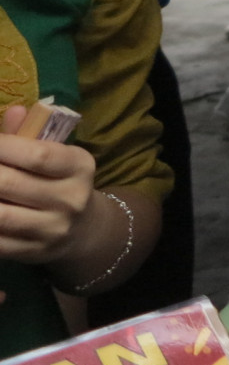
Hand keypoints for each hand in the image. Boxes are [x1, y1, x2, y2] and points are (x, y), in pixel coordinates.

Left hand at [0, 104, 96, 264]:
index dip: (1, 146)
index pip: (37, 155)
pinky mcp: (34, 252)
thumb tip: (13, 112)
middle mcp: (71, 199)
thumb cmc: (61, 181)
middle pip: (10, 184)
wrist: (84, 230)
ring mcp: (53, 229)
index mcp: (79, 167)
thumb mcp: (56, 154)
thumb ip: (29, 134)